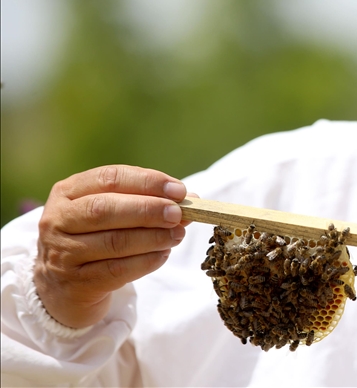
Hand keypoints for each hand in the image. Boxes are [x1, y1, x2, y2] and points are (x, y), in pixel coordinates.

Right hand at [34, 165, 192, 328]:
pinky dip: (146, 261)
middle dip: (148, 210)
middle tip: (178, 214)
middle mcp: (58, 220)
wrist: (63, 286)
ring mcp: (63, 254)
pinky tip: (163, 254)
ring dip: (153, 237)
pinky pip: (118, 270)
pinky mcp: (76, 283)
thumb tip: (190, 198)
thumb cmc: (95, 238)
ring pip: (114, 242)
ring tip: (177, 235)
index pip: (109, 178)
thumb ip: (144, 201)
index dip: (147, 182)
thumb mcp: (112, 213)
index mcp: (67, 192)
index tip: (178, 190)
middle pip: (105, 209)